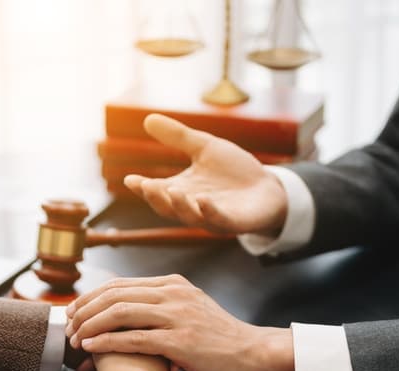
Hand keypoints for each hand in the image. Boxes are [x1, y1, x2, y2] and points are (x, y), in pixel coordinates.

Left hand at [65, 275, 294, 370]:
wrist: (254, 353)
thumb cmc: (220, 340)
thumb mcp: (191, 310)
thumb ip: (163, 306)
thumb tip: (130, 313)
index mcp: (172, 284)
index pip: (120, 284)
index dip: (91, 297)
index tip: (75, 312)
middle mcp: (172, 294)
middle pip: (114, 294)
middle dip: (85, 311)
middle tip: (69, 328)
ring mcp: (177, 315)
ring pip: (119, 313)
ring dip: (91, 326)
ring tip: (76, 341)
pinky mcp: (179, 341)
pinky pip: (133, 338)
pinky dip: (107, 343)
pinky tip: (91, 348)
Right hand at [124, 114, 288, 235]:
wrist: (268, 187)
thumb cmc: (234, 170)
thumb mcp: (205, 147)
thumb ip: (178, 137)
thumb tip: (148, 119)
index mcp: (183, 190)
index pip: (157, 191)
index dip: (142, 187)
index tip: (130, 179)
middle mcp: (193, 206)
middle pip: (168, 208)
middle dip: (157, 198)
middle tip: (147, 186)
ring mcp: (212, 216)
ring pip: (190, 216)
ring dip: (180, 206)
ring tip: (173, 190)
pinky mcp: (234, 222)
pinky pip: (218, 220)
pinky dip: (209, 212)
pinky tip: (204, 199)